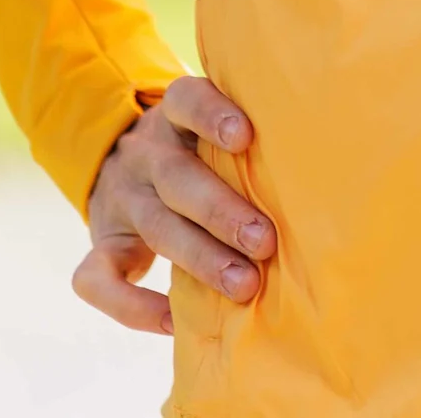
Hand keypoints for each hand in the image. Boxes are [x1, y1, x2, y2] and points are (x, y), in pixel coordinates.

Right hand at [74, 75, 274, 333]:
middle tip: (265, 242)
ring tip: (244, 284)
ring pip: (154, 225)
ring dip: (201, 257)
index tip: (245, 137)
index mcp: (174, 118)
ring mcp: (121, 198)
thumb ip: (249, 143)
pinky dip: (133, 305)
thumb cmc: (198, 153)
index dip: (211, 115)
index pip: (185, 100)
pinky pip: (98, 277)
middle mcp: (144, 154)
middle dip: (222, 211)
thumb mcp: (210, 130)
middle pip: (177, 177)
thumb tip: (323, 176)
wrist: (117, 168)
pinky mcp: (102, 242)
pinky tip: (173, 321)